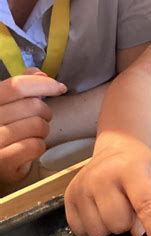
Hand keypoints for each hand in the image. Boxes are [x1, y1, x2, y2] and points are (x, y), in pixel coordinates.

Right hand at [0, 68, 66, 183]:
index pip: (16, 86)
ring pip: (37, 125)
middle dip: (45, 112)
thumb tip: (40, 73)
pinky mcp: (2, 162)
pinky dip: (39, 146)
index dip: (43, 84)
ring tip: (34, 133)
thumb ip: (19, 87)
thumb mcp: (5, 105)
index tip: (59, 88)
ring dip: (43, 129)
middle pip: (32, 106)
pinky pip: (36, 145)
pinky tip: (29, 147)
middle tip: (41, 118)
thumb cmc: (2, 130)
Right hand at [64, 135, 150, 235]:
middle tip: (130, 204)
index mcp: (132, 169)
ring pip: (99, 231)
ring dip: (111, 226)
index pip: (145, 204)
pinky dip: (94, 226)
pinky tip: (99, 208)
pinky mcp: (68, 196)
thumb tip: (137, 232)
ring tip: (115, 205)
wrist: (115, 147)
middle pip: (119, 223)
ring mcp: (82, 186)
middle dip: (129, 222)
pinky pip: (81, 231)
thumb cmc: (141, 166)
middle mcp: (103, 176)